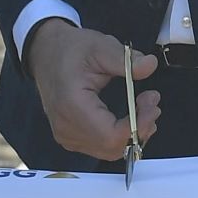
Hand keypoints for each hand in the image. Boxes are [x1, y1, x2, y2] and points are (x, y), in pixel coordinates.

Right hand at [23, 21, 159, 160]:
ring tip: (145, 107)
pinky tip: (130, 117)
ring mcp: (66, 136)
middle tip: (152, 102)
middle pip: (111, 147)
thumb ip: (126, 59)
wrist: (46, 54)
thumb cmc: (70, 50)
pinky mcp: (70, 138)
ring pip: (109, 151)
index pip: (110, 135)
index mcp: (72, 105)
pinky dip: (120, 137)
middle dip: (139, 129)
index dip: (137, 126)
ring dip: (132, 134)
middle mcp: (66, 127)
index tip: (151, 103)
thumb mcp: (100, 46)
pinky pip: (101, 147)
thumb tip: (150, 65)